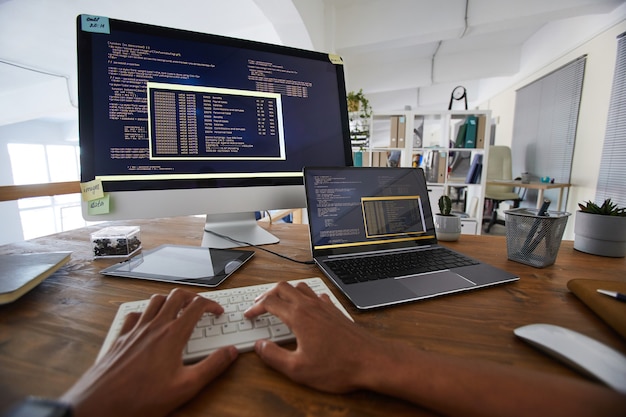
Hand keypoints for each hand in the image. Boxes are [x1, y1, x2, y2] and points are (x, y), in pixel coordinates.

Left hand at [61, 288, 237, 416]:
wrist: (101, 405)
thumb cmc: (141, 399)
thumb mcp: (186, 387)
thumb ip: (212, 367)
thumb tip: (230, 352)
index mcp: (172, 335)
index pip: (197, 307)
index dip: (211, 305)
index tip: (217, 312)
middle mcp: (153, 327)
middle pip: (176, 296)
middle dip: (192, 296)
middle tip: (200, 305)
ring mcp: (134, 331)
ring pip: (155, 301)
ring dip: (170, 300)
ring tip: (178, 309)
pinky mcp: (120, 339)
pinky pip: (134, 315)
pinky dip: (145, 313)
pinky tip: (147, 322)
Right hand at [244, 282, 384, 392]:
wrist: (371, 361)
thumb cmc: (338, 366)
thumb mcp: (298, 369)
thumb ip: (274, 356)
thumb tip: (260, 346)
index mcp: (299, 317)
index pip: (270, 302)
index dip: (255, 308)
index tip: (249, 316)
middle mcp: (311, 306)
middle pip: (283, 287)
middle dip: (267, 294)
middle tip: (259, 305)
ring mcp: (325, 307)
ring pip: (300, 287)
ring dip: (286, 292)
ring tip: (278, 302)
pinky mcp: (335, 311)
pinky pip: (316, 295)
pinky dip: (305, 296)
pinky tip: (306, 307)